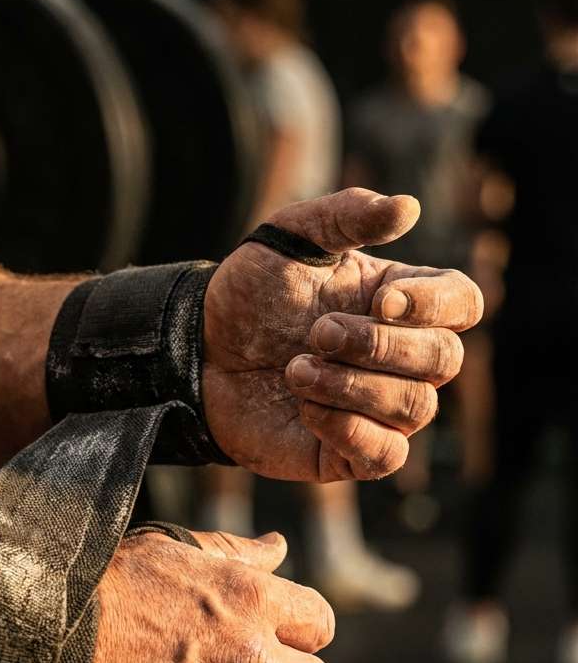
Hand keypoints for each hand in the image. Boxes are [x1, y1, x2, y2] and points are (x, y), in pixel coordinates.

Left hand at [203, 188, 484, 480]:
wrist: (200, 350)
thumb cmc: (251, 294)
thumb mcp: (290, 238)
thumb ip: (346, 216)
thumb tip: (408, 207)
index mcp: (402, 300)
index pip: (463, 303)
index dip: (436, 305)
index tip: (382, 302)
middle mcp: (403, 357)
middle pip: (445, 359)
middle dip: (380, 346)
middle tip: (316, 333)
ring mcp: (381, 408)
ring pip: (416, 408)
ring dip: (353, 386)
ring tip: (295, 369)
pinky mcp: (352, 451)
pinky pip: (386, 456)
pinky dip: (350, 431)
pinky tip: (306, 409)